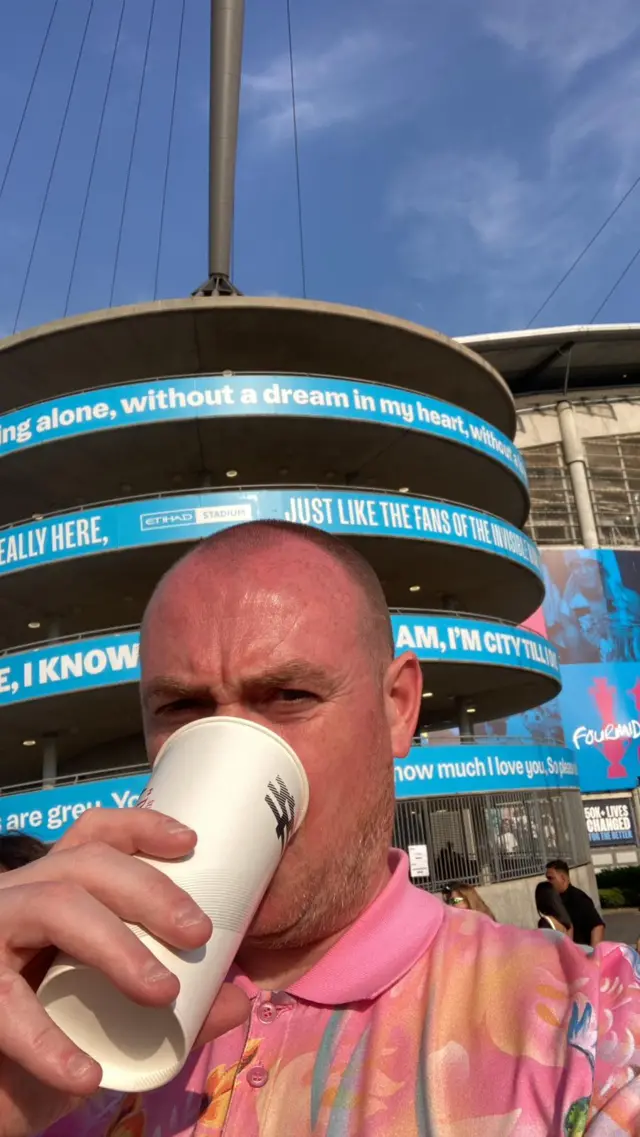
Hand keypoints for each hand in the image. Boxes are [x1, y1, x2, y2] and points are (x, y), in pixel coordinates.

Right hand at [0, 810, 249, 1136]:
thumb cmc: (43, 1045)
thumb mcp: (112, 1027)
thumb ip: (174, 1016)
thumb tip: (238, 999)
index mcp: (52, 894)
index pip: (92, 837)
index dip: (139, 826)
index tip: (190, 842)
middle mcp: (18, 900)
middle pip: (84, 863)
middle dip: (148, 889)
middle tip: (198, 932)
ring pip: (54, 905)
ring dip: (116, 945)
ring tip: (162, 993)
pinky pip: (6, 1002)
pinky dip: (47, 1042)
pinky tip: (86, 1075)